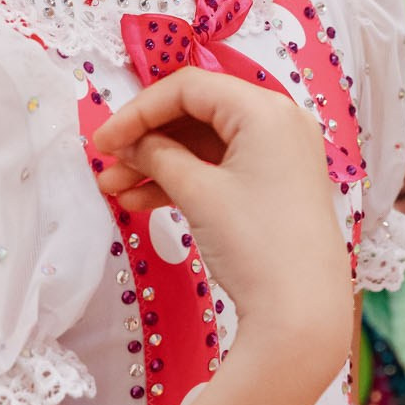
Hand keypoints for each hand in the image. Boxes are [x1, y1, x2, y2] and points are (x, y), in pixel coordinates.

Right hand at [90, 70, 354, 382]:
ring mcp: (282, 155)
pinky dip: (185, 180)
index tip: (102, 140)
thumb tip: (129, 144)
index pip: (189, 89)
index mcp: (265, 110)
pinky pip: (223, 168)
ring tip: (115, 190)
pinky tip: (142, 201)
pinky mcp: (278, 185)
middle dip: (147, 139)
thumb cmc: (255, 244)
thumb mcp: (197, 193)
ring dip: (160, 163)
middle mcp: (280, 122)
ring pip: (206, 144)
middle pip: (198, 113)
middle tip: (107, 165)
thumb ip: (157, 156)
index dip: (138, 110)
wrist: (302, 315)